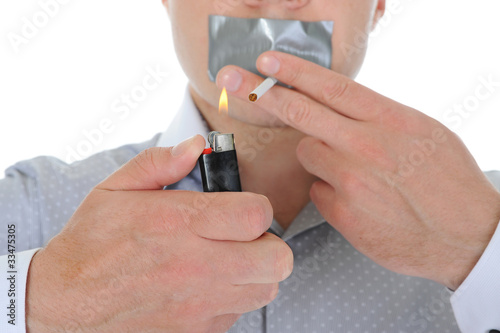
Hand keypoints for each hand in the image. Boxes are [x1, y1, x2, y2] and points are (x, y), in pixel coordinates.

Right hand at [25, 135, 292, 332]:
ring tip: (231, 260)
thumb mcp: (116, 188)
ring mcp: (198, 303)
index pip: (256, 215)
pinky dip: (235, 297)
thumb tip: (196, 145)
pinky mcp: (195, 330)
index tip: (243, 209)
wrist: (63, 301)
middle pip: (276, 258)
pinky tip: (210, 284)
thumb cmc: (91, 241)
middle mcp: (196, 265)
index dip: (258, 208)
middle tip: (246, 236)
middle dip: (269, 242)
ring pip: (266, 289)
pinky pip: (240, 312)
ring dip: (258, 271)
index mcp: (179, 223)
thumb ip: (160, 162)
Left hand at [217, 51, 499, 289]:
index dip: (294, 71)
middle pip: (301, 112)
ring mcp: (352, 181)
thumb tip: (339, 108)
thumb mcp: (423, 132)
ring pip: (307, 153)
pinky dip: (328, 190)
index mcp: (390, 120)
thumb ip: (378, 117)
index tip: (267, 60)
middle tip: (233, 79)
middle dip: (262, 92)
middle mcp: (366, 146)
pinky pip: (317, 190)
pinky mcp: (342, 213)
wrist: (466, 235)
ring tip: (352, 170)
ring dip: (318, 156)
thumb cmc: (448, 180)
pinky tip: (356, 199)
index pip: (332, 87)